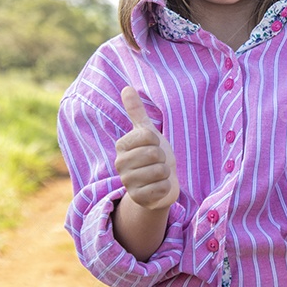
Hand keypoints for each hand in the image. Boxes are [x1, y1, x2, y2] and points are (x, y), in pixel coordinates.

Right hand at [114, 86, 178, 210]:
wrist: (159, 183)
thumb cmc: (154, 155)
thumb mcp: (147, 132)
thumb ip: (136, 111)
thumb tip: (126, 87)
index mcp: (122, 145)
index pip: (148, 136)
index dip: (157, 140)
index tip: (153, 146)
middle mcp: (120, 164)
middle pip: (154, 154)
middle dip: (162, 158)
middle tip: (157, 162)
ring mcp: (127, 183)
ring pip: (159, 171)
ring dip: (165, 173)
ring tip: (158, 175)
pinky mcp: (138, 199)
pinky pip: (161, 188)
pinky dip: (165, 187)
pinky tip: (159, 187)